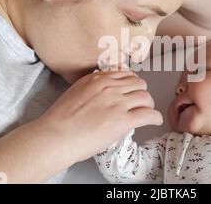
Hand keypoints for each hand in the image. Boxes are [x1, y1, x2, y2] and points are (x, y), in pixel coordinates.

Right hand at [38, 70, 162, 162]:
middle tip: (140, 103)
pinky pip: (148, 114)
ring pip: (146, 97)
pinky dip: (155, 118)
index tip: (133, 90)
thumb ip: (93, 89)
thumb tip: (105, 93)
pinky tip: (154, 121)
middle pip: (139, 84)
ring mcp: (117, 103)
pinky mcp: (122, 120)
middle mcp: (110, 87)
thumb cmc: (60, 119)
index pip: (126, 74)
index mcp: (98, 79)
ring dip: (148, 105)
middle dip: (141, 93)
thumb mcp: (76, 92)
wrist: (56, 135)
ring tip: (146, 112)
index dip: (132, 83)